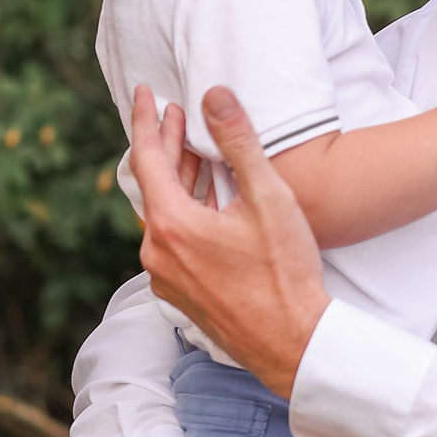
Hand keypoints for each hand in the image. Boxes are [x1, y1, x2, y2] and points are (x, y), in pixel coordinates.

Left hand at [131, 84, 327, 398]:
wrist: (292, 344)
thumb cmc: (283, 273)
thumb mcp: (267, 198)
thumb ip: (238, 142)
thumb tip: (215, 96)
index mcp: (170, 225)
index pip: (146, 157)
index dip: (145, 119)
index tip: (144, 92)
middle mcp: (157, 253)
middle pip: (154, 186)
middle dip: (167, 147)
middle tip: (176, 115)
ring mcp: (166, 278)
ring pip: (165, 216)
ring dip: (180, 182)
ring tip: (198, 154)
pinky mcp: (180, 295)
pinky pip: (174, 242)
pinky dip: (186, 214)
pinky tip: (209, 205)